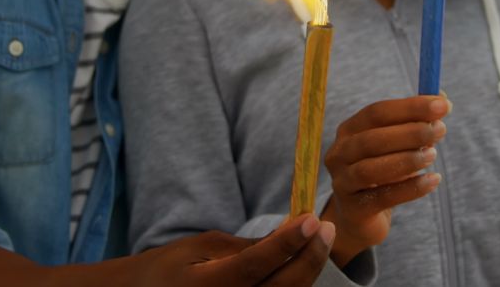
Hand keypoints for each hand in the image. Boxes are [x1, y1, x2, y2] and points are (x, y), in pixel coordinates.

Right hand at [134, 214, 334, 285]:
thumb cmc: (175, 267)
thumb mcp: (205, 246)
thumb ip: (247, 246)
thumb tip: (291, 232)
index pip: (256, 265)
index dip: (287, 242)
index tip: (311, 218)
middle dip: (309, 257)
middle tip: (324, 227)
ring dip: (308, 270)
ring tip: (318, 242)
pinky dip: (295, 284)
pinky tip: (302, 263)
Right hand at [322, 94, 450, 265]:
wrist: (360, 216)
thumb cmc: (382, 171)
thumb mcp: (397, 145)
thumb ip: (416, 121)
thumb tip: (443, 100)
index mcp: (349, 130)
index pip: (377, 112)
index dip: (410, 107)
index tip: (442, 105)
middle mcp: (339, 153)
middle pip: (372, 139)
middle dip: (410, 132)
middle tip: (440, 130)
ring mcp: (342, 182)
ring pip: (371, 169)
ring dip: (407, 159)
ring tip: (433, 155)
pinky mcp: (353, 209)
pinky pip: (382, 197)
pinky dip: (410, 188)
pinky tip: (433, 181)